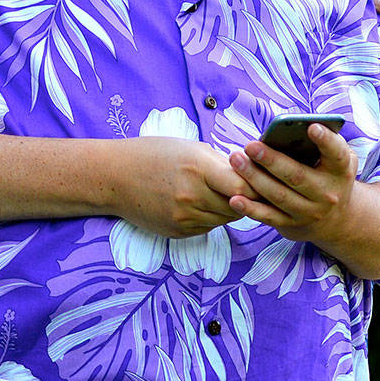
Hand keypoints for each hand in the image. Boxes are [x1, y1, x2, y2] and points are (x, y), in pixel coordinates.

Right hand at [118, 136, 264, 237]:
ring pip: (227, 219)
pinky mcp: (179, 232)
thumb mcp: (191, 148)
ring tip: (226, 192)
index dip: (258, 184)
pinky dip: (214, 216)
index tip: (264, 178)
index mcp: (199, 168)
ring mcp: (185, 218)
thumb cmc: (154, 154)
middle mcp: (193, 196)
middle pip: (239, 206)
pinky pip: (210, 227)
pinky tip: (205, 202)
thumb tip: (252, 172)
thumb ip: (223, 163)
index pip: (244, 186)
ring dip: (232, 208)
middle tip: (253, 187)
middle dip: (249, 197)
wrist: (115, 177)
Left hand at [227, 123, 356, 245]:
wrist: (337, 219)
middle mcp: (327, 193)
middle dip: (271, 160)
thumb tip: (298, 127)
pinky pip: (268, 217)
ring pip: (279, 195)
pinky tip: (234, 199)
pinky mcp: (292, 224)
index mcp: (340, 170)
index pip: (336, 154)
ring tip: (236, 160)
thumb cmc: (331, 175)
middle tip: (250, 146)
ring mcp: (309, 211)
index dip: (326, 141)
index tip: (311, 127)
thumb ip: (326, 142)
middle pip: (297, 176)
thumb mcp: (340, 158)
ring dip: (254, 178)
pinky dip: (250, 209)